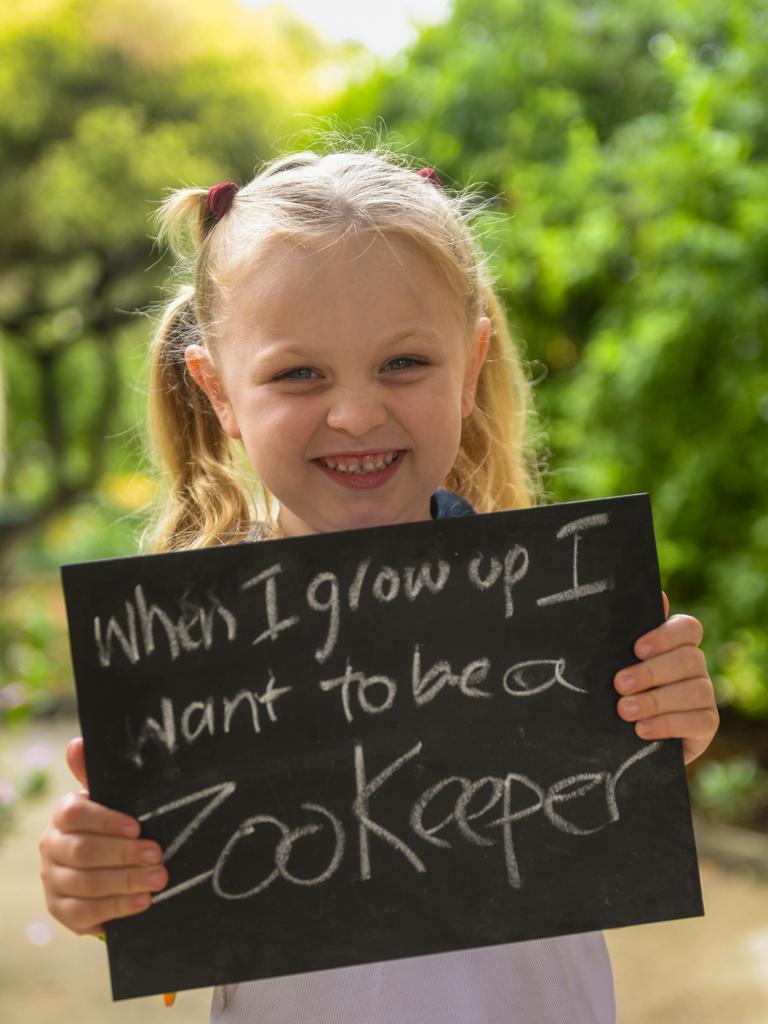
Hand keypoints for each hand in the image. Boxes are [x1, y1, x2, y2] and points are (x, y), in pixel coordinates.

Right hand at [38, 737, 166, 935]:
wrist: (105, 865)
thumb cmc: (114, 824)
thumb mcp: (113, 798)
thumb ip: (96, 773)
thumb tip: (78, 742)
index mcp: (63, 814)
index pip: (75, 814)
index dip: (106, 820)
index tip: (138, 826)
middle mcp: (51, 846)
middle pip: (83, 852)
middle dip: (124, 855)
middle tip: (158, 855)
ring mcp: (52, 879)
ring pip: (86, 883)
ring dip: (126, 882)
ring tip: (158, 879)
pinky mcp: (59, 909)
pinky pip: (84, 913)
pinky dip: (116, 908)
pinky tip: (142, 903)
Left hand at [614, 592, 718, 765]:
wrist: (623, 735)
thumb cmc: (620, 688)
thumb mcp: (617, 662)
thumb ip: (629, 634)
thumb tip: (657, 594)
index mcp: (676, 644)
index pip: (688, 628)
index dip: (665, 636)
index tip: (637, 649)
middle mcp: (696, 665)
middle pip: (688, 659)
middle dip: (651, 672)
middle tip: (619, 684)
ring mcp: (705, 694)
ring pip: (694, 690)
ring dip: (655, 701)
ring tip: (624, 710)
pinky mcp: (707, 723)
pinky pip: (698, 721)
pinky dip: (667, 724)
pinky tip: (642, 729)